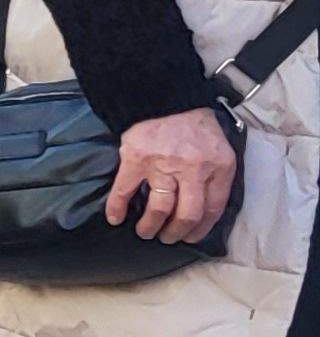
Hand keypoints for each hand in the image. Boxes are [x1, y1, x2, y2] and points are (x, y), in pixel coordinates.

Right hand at [108, 107, 238, 243]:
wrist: (166, 98)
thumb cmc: (195, 126)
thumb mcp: (220, 151)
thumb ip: (217, 178)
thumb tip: (206, 209)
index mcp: (217, 167)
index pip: (213, 209)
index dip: (201, 228)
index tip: (192, 236)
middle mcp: (192, 169)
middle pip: (186, 214)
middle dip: (176, 233)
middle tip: (168, 238)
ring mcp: (162, 165)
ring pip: (159, 208)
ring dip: (150, 226)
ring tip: (146, 232)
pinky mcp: (135, 160)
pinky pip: (125, 190)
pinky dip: (117, 207)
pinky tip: (115, 218)